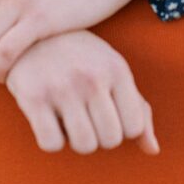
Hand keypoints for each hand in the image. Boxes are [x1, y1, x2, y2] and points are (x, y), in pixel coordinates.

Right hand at [5, 30, 158, 155]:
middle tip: (84, 116)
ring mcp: (63, 86)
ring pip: (84, 145)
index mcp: (117, 69)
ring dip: (75, 140)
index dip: (120, 128)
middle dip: (98, 136)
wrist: (30, 33)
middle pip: (110, 140)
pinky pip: (52, 144)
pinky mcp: (33, 96)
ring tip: (67, 117)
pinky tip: (47, 118)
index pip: (134, 127)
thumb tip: (153, 150)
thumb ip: (138, 109)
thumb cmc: (80, 58)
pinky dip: (51, 140)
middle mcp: (92, 77)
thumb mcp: (113, 72)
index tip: (105, 114)